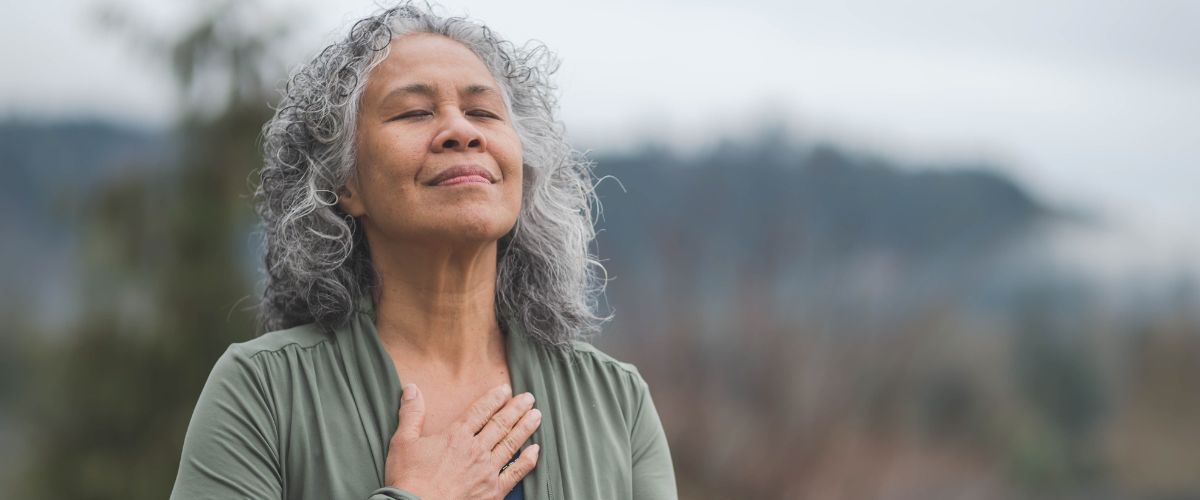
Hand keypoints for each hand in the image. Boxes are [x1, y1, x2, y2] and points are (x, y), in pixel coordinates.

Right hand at [383, 383, 541, 498]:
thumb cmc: (408, 480)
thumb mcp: (403, 442)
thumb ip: (411, 414)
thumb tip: (412, 389)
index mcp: (456, 436)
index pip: (480, 411)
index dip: (494, 398)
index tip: (505, 389)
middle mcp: (476, 450)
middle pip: (501, 424)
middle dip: (516, 409)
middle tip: (529, 397)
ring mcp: (487, 471)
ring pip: (511, 443)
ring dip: (525, 428)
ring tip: (536, 415)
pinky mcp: (493, 491)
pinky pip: (515, 473)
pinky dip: (527, 461)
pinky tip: (535, 451)